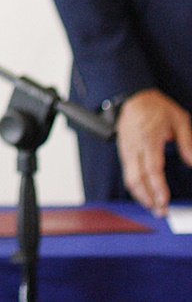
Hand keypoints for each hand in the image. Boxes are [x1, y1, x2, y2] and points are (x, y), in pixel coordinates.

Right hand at [116, 88, 191, 216]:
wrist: (132, 96)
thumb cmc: (156, 107)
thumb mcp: (179, 120)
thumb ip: (187, 143)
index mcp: (148, 139)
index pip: (152, 169)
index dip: (157, 187)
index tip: (164, 201)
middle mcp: (134, 146)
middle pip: (136, 178)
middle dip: (147, 198)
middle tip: (160, 211)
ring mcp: (126, 149)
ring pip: (129, 178)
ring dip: (140, 195)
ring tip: (154, 206)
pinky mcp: (123, 150)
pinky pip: (127, 172)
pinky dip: (136, 186)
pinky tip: (145, 193)